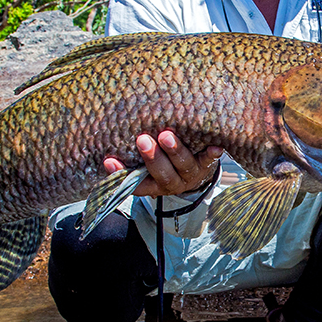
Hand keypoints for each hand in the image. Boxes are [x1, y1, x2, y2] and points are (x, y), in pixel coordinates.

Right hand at [103, 130, 223, 196]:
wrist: (196, 174)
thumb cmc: (165, 166)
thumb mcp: (146, 169)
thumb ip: (131, 160)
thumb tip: (106, 145)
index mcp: (153, 185)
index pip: (135, 183)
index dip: (121, 174)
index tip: (109, 160)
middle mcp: (172, 182)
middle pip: (162, 174)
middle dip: (152, 158)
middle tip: (143, 140)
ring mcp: (190, 174)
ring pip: (183, 165)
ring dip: (175, 151)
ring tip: (166, 136)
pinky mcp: (206, 164)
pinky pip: (210, 160)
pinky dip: (212, 154)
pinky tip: (215, 147)